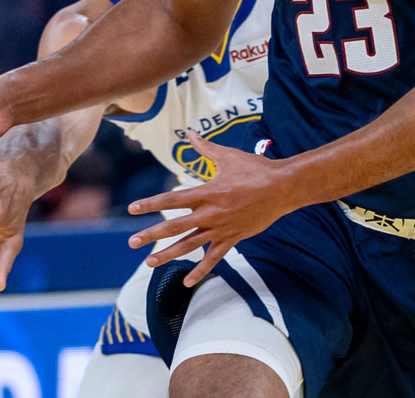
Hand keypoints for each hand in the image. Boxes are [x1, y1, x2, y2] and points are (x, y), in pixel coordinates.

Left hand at [126, 131, 295, 286]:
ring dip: (168, 254)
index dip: (151, 204)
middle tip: (132, 242)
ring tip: (149, 262)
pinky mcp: (233, 238)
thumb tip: (190, 132)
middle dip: (151, 235)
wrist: (283, 188)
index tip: (132, 208)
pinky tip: (187, 282)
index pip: (172, 200)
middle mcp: (211, 213)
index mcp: (207, 192)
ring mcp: (221, 228)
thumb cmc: (256, 169)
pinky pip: (214, 258)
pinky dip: (200, 270)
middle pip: (175, 226)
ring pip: (190, 245)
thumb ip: (205, 148)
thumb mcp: (228, 156)